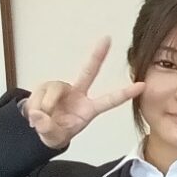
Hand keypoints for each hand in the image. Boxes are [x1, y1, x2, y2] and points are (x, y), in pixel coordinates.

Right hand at [22, 37, 143, 149]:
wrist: (41, 128)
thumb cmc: (56, 132)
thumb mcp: (53, 137)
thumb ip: (48, 129)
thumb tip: (39, 115)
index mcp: (89, 109)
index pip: (109, 100)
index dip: (124, 94)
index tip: (142, 85)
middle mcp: (78, 94)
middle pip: (89, 71)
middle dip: (98, 55)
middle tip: (107, 38)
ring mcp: (63, 88)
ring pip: (54, 90)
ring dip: (45, 105)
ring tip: (42, 118)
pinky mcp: (47, 86)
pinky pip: (39, 94)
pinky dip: (35, 105)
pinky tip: (35, 112)